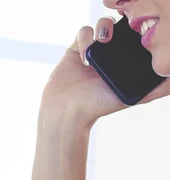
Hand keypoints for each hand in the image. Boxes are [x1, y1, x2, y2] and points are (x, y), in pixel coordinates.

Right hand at [41, 16, 169, 127]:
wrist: (68, 110)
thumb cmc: (98, 106)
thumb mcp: (134, 98)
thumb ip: (157, 90)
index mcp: (125, 60)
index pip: (136, 36)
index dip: (138, 28)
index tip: (139, 29)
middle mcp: (110, 53)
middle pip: (121, 25)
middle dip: (122, 23)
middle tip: (124, 28)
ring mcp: (93, 50)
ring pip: (102, 24)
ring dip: (104, 27)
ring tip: (103, 41)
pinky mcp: (76, 49)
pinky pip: (84, 32)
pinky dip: (86, 38)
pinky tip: (86, 55)